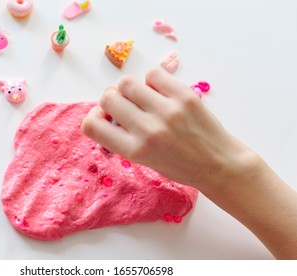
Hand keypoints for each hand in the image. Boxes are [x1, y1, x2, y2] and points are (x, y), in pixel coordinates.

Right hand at [81, 68, 253, 191]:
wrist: (218, 165)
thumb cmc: (179, 166)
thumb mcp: (143, 161)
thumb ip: (122, 137)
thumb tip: (108, 110)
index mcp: (134, 151)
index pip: (91, 125)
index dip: (93, 117)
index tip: (105, 118)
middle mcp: (147, 130)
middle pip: (107, 97)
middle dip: (112, 101)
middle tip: (126, 108)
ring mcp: (166, 110)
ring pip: (127, 82)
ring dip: (130, 89)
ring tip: (143, 99)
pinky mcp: (184, 95)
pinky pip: (153, 74)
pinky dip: (152, 82)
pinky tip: (161, 94)